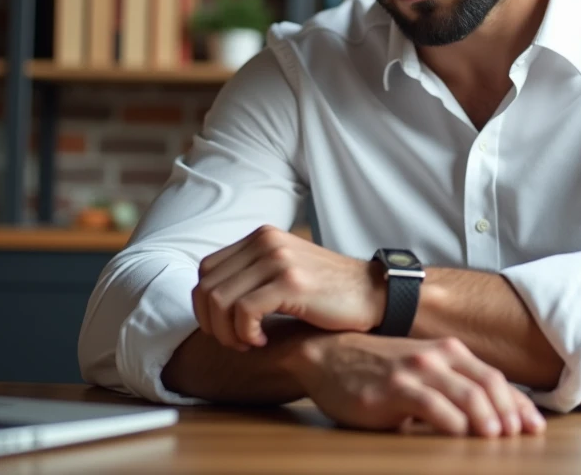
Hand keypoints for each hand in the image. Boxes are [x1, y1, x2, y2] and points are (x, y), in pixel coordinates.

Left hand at [192, 225, 383, 350]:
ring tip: (249, 343)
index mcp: (261, 237)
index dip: (207, 305)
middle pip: (206, 287)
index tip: (228, 327)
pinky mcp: (291, 283)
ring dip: (227, 333)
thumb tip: (211, 300)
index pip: (206, 270)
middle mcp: (266, 241)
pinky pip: (243, 311)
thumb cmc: (329, 293)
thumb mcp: (285, 270)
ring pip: (220, 301)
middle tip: (236, 341)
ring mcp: (278, 259)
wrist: (374, 295)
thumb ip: (252, 275)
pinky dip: (245, 334)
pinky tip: (263, 342)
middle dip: (213, 323)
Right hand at [290, 332, 546, 436]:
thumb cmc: (376, 369)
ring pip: (465, 394)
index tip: (534, 426)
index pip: (494, 378)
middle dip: (510, 412)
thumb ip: (449, 387)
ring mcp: (416, 370)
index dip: (518, 403)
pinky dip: (452, 421)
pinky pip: (432, 405)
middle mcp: (437, 356)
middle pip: (488, 385)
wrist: (326, 355)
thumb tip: (489, 417)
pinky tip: (461, 435)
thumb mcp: (419, 372)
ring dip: (486, 417)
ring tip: (498, 437)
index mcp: (448, 352)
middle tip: (522, 436)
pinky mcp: (394, 388)